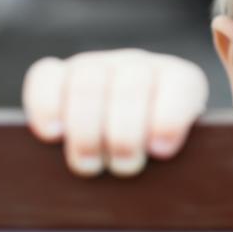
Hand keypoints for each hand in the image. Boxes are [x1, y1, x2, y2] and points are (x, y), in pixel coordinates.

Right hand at [22, 49, 208, 177]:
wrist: (134, 137)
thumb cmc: (161, 155)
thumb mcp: (185, 152)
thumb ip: (187, 154)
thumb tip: (166, 162)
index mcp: (182, 80)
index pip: (180, 86)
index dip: (170, 118)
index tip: (161, 151)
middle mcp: (142, 65)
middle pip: (131, 86)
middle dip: (124, 133)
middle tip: (124, 167)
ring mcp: (101, 64)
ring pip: (88, 81)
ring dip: (86, 129)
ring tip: (90, 165)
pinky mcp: (62, 72)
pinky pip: (46, 76)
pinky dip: (46, 105)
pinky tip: (53, 135)